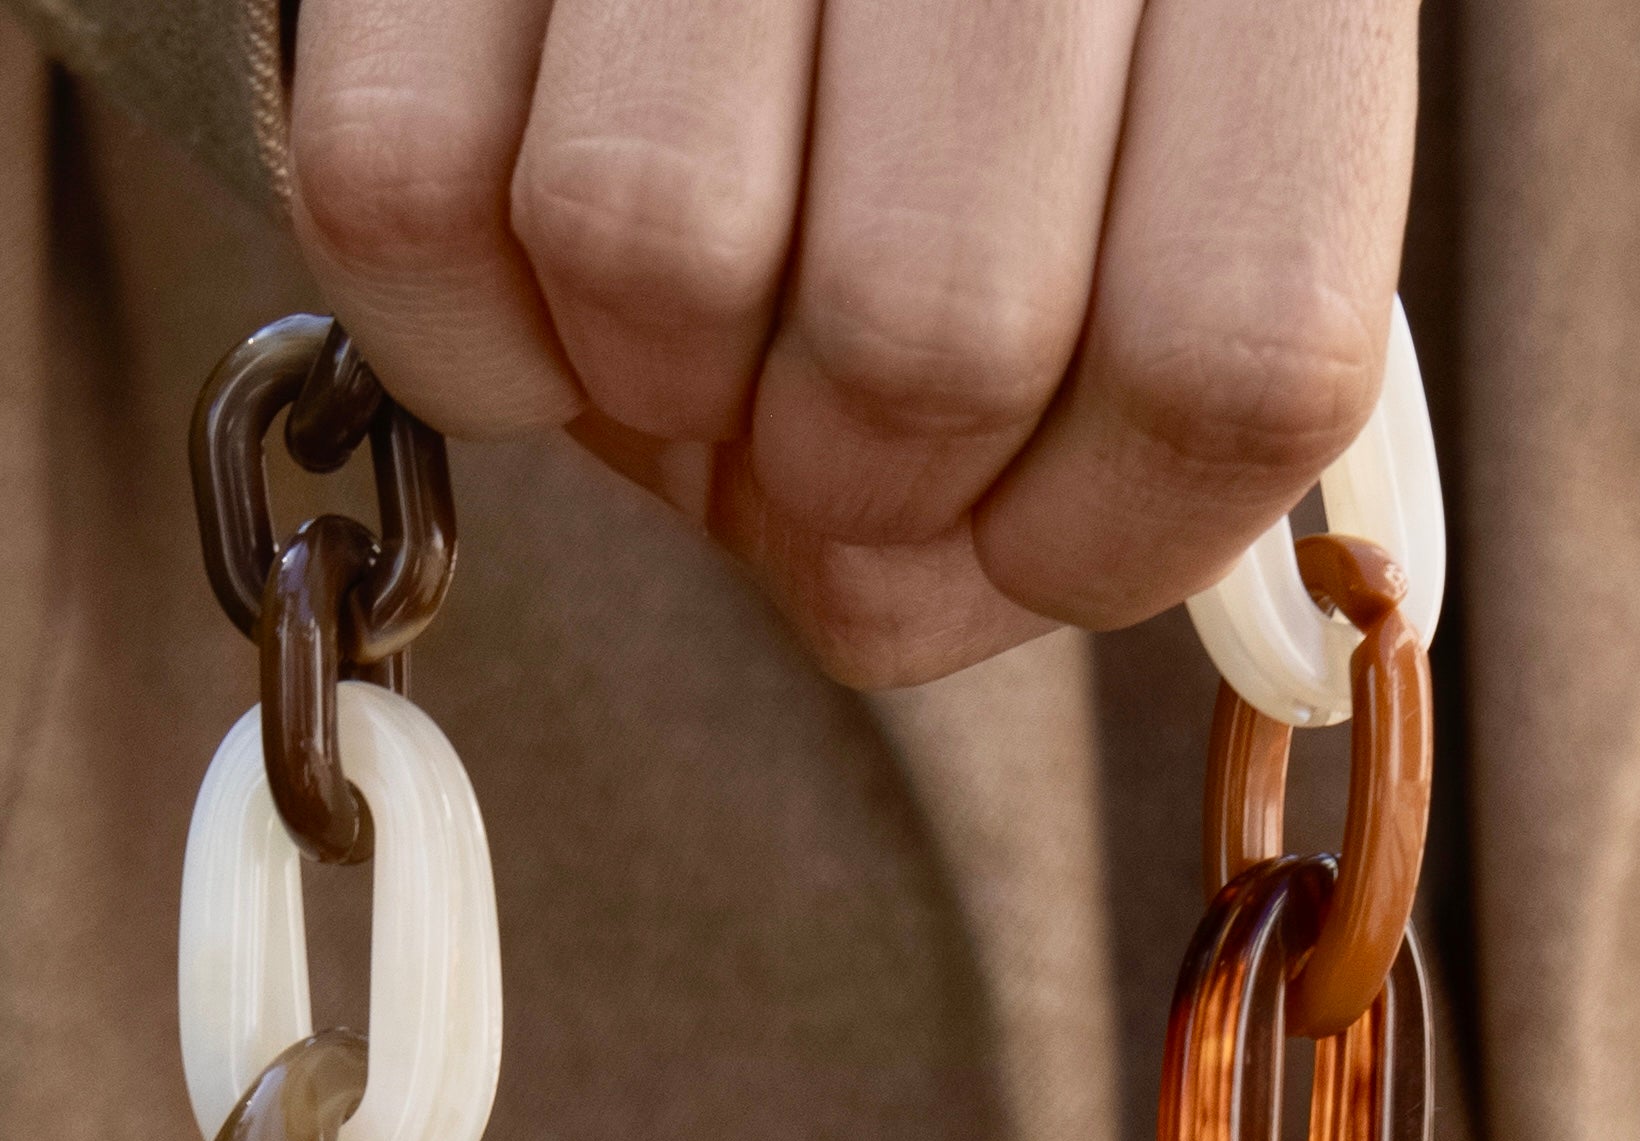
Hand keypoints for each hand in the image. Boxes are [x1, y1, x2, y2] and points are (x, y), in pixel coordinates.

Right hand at [285, 0, 1418, 688]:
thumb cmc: (980, 25)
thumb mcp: (1157, 139)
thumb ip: (1128, 383)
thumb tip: (901, 586)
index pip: (1233, 360)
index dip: (1103, 537)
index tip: (1028, 519)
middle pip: (929, 337)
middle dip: (848, 473)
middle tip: (815, 394)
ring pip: (657, 249)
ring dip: (651, 377)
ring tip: (689, 275)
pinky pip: (406, 187)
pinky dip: (460, 316)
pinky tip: (535, 217)